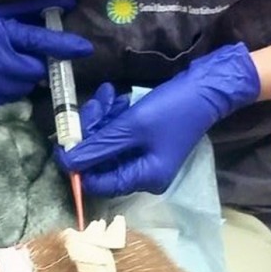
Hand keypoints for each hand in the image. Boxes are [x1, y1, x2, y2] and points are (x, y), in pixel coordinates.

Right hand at [0, 0, 93, 115]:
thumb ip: (28, 10)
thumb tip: (68, 1)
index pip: (38, 40)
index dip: (64, 45)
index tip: (85, 47)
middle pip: (35, 69)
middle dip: (34, 65)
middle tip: (18, 58)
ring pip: (23, 88)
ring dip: (19, 80)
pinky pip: (6, 103)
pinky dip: (4, 94)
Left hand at [54, 43, 260, 195]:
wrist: (206, 87)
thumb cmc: (172, 109)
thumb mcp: (132, 127)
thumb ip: (98, 147)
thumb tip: (66, 163)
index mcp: (143, 178)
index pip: (98, 183)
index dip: (78, 163)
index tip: (65, 138)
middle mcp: (143, 172)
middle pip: (101, 160)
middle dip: (92, 131)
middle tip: (94, 105)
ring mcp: (144, 155)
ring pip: (107, 142)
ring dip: (101, 118)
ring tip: (107, 95)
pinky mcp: (144, 138)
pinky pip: (118, 132)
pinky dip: (113, 115)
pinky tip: (115, 96)